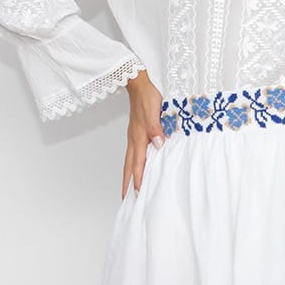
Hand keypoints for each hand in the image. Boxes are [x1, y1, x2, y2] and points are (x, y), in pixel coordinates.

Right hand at [121, 70, 164, 197]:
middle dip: (127, 184)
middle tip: (126, 201)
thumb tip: (158, 145)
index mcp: (138, 136)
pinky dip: (133, 165)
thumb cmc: (148, 96)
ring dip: (129, 176)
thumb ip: (155, 128)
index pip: (138, 163)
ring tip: (129, 190)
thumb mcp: (154, 111)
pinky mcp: (136, 133)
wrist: (139, 83)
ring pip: (129, 161)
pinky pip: (133, 154)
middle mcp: (134, 139)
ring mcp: (134, 136)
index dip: (137, 179)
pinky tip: (138, 168)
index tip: (137, 194)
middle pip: (129, 166)